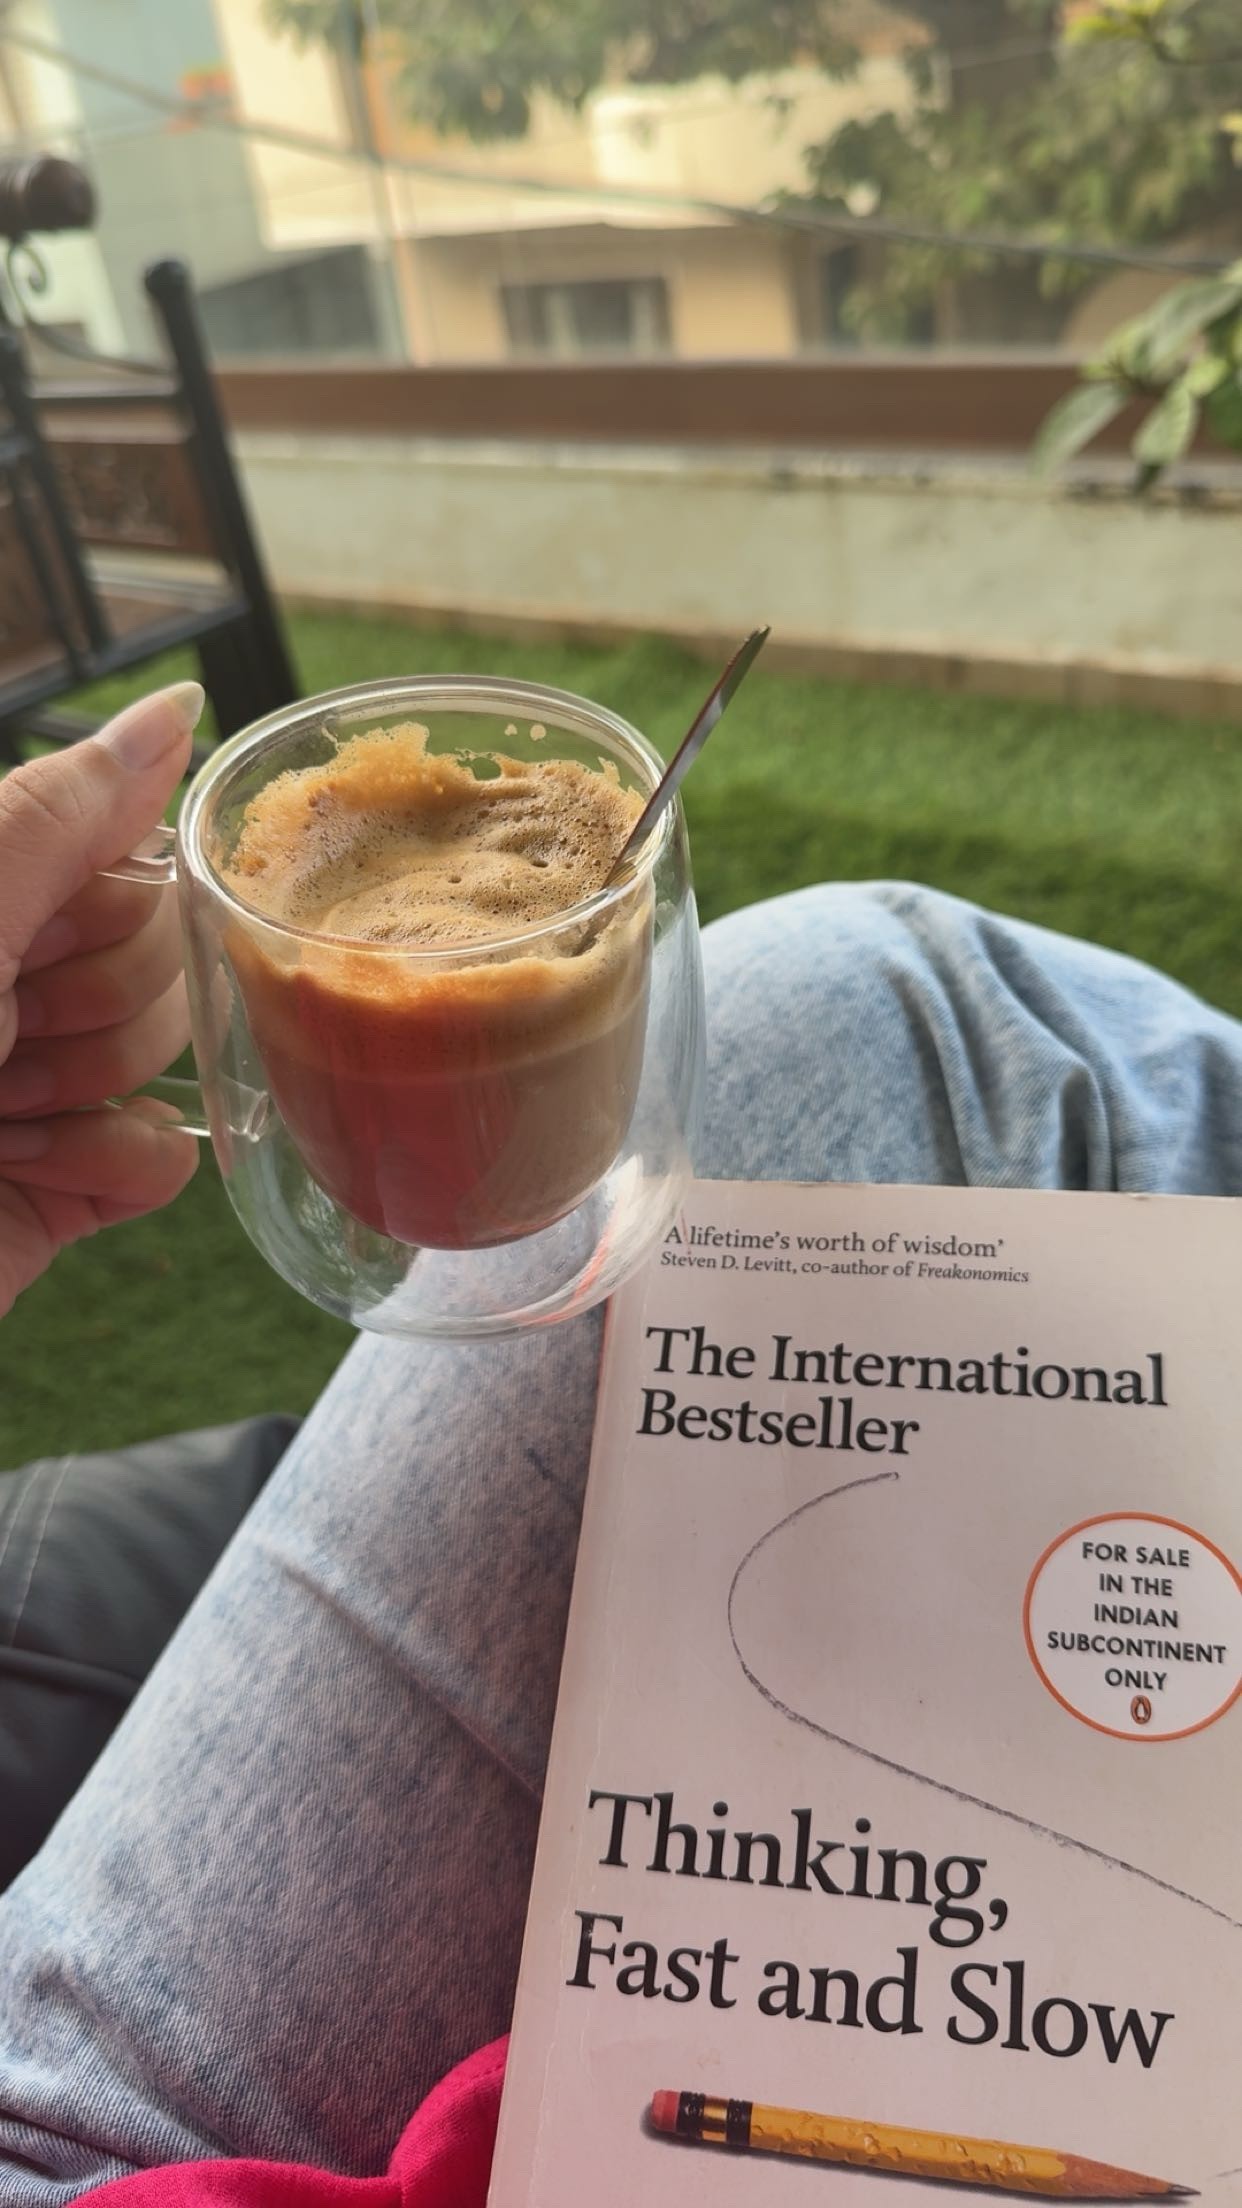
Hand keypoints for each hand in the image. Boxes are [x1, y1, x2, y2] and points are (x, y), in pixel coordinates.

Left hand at [0, 685, 204, 1317]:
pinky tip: (24, 1170)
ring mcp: (43, 1086)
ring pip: (172, 1056)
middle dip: (94, 1000)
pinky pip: (168, 1156)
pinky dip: (106, 1168)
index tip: (31, 935)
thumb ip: (67, 808)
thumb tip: (171, 712)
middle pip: (164, 955)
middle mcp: (14, 978)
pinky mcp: (66, 1185)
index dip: (105, 902)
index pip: (130, 859)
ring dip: (85, 1088)